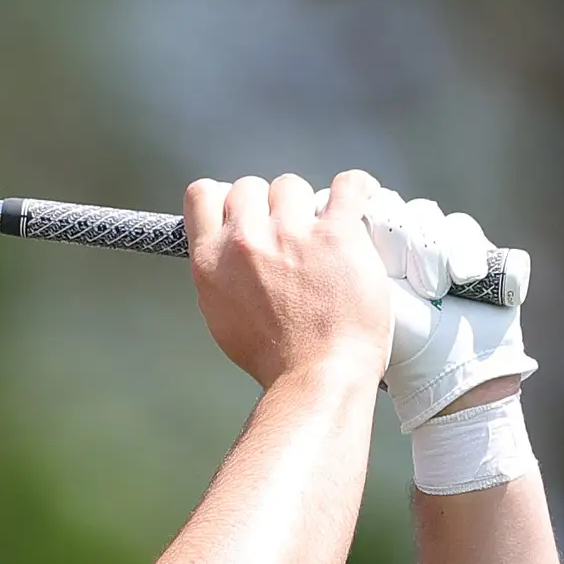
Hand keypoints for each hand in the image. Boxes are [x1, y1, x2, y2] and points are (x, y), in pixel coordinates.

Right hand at [185, 171, 432, 392]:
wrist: (317, 377)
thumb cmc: (275, 359)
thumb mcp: (222, 316)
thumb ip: (220, 274)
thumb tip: (227, 252)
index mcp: (211, 260)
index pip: (204, 194)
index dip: (226, 200)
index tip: (245, 213)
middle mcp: (246, 240)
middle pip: (251, 187)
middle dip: (268, 207)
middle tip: (289, 235)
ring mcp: (291, 234)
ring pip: (293, 187)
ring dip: (307, 206)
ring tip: (324, 233)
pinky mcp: (337, 234)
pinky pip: (349, 186)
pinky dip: (357, 189)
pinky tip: (359, 200)